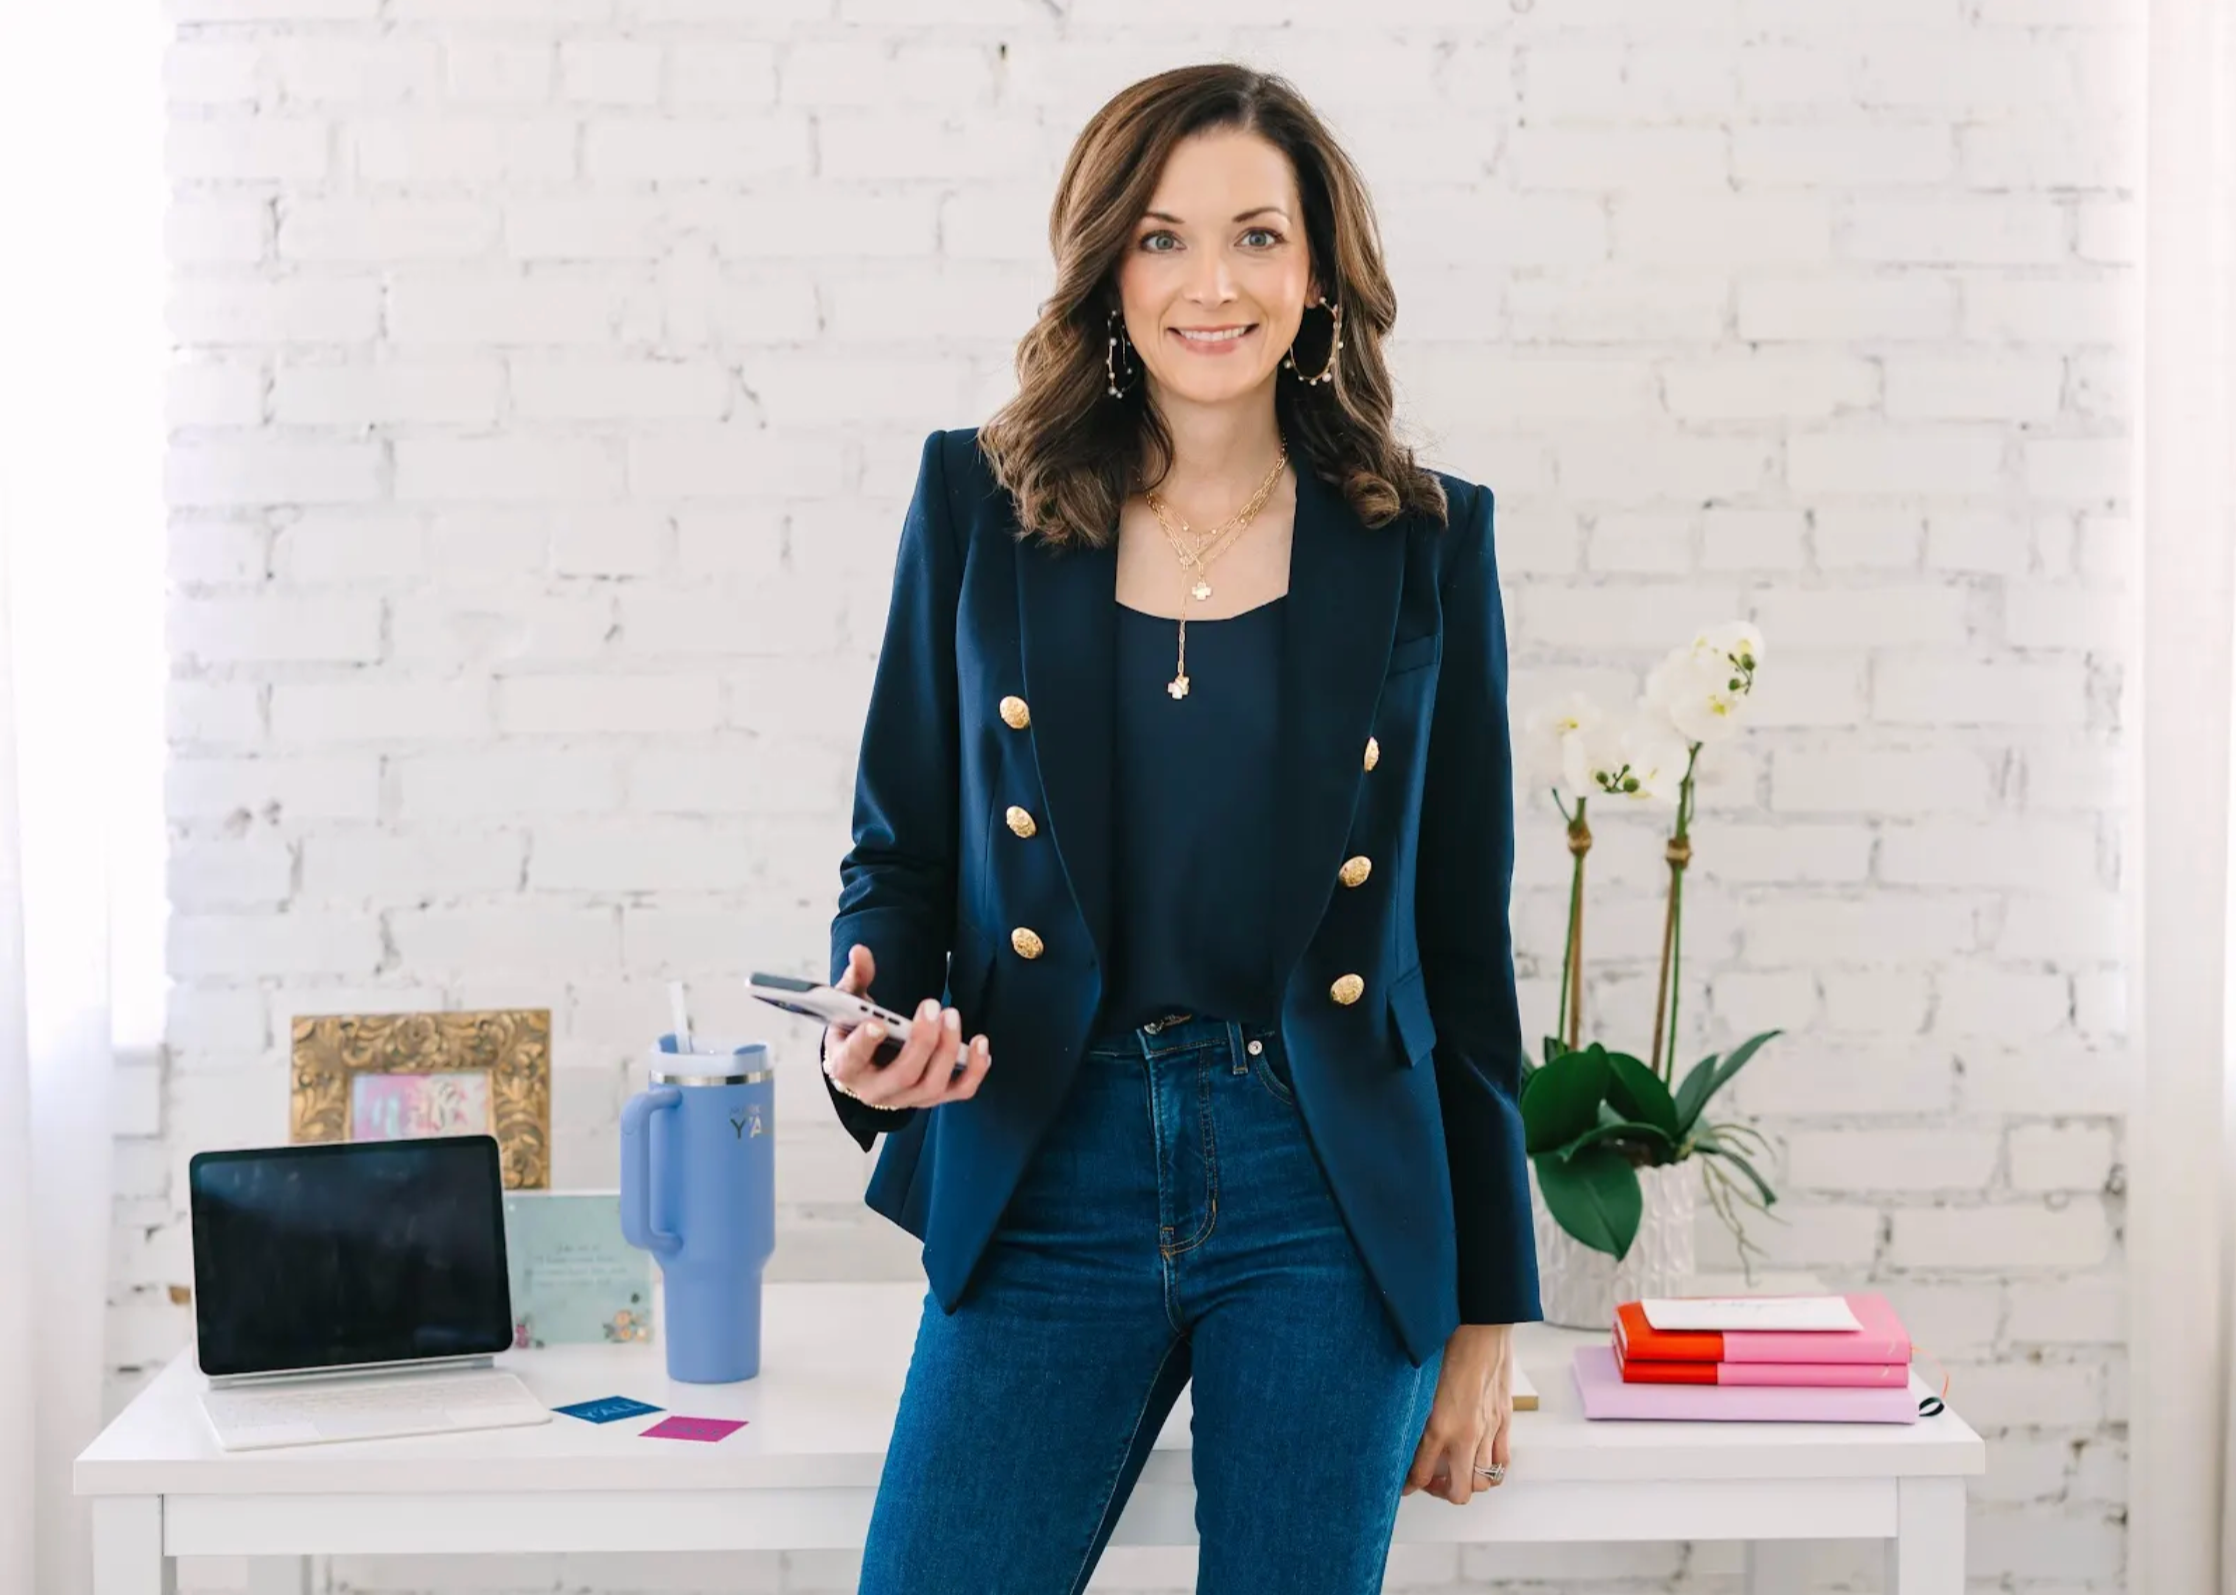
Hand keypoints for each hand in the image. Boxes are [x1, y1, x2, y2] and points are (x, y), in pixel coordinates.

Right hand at [822, 943, 991, 1109]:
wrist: (867, 1062)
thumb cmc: (855, 1029)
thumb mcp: (849, 1003)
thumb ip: (855, 978)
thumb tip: (860, 952)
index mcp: (846, 1065)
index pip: (852, 1060)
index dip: (865, 1044)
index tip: (878, 1024)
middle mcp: (875, 1090)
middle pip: (903, 1075)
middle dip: (922, 1041)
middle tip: (932, 1006)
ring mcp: (906, 1098)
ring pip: (931, 1085)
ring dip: (948, 1051)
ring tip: (952, 1015)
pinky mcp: (931, 1097)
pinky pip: (958, 1091)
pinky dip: (974, 1069)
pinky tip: (980, 1042)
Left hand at [1401, 1323, 1512, 1504]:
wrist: (1482, 1328)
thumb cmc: (1448, 1348)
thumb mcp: (1422, 1385)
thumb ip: (1417, 1414)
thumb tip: (1404, 1432)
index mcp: (1439, 1425)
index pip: (1422, 1474)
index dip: (1410, 1485)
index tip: (1405, 1486)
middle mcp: (1466, 1434)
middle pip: (1459, 1491)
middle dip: (1442, 1492)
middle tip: (1433, 1481)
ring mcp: (1489, 1430)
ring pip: (1483, 1481)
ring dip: (1467, 1481)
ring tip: (1456, 1470)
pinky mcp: (1504, 1421)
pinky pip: (1502, 1462)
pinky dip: (1491, 1468)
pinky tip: (1478, 1457)